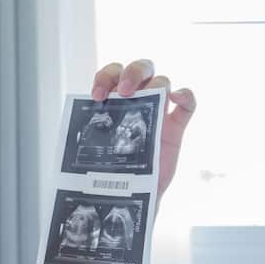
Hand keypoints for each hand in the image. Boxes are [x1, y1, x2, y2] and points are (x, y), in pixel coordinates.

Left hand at [92, 59, 196, 198]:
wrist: (127, 195)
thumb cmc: (107, 169)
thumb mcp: (94, 147)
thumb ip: (90, 132)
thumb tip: (75, 128)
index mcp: (115, 100)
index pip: (113, 73)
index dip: (105, 77)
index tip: (97, 96)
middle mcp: (138, 101)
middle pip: (142, 68)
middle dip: (133, 73)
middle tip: (124, 92)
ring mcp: (158, 112)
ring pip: (163, 81)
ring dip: (155, 84)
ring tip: (144, 100)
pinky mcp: (175, 127)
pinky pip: (188, 104)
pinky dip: (186, 95)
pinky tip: (176, 98)